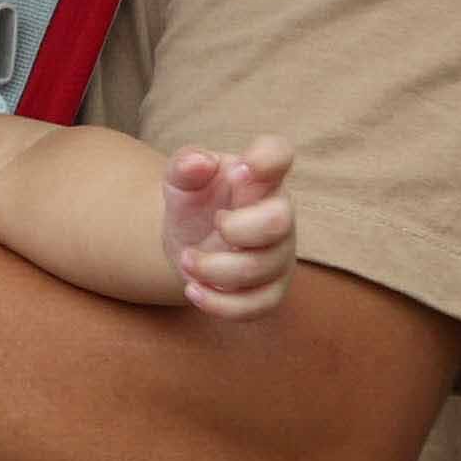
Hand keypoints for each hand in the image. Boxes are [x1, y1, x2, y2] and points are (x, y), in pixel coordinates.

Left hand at [166, 139, 296, 320]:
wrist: (190, 241)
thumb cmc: (195, 201)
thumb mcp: (181, 179)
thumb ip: (185, 164)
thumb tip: (199, 162)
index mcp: (260, 177)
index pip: (279, 154)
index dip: (267, 159)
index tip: (239, 170)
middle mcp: (278, 214)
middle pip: (279, 221)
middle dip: (237, 228)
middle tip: (213, 224)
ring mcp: (279, 255)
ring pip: (262, 268)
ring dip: (215, 269)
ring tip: (186, 259)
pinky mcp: (270, 291)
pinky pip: (258, 306)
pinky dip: (221, 303)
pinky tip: (193, 290)